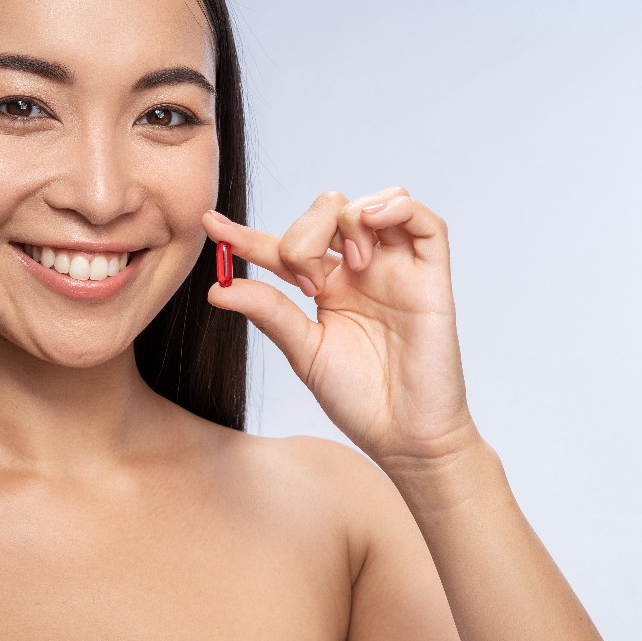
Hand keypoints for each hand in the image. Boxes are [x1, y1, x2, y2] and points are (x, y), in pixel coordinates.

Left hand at [204, 188, 476, 471]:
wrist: (404, 436)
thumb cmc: (358, 399)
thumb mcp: (304, 352)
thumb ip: (268, 313)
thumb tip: (216, 288)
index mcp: (327, 287)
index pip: (282, 247)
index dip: (246, 234)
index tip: (210, 224)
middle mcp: (360, 271)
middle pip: (327, 211)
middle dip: (305, 233)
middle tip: (307, 283)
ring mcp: (397, 270)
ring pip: (373, 204)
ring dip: (348, 219)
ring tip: (348, 265)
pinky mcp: (431, 276)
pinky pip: (424, 221)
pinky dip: (396, 206)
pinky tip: (372, 223)